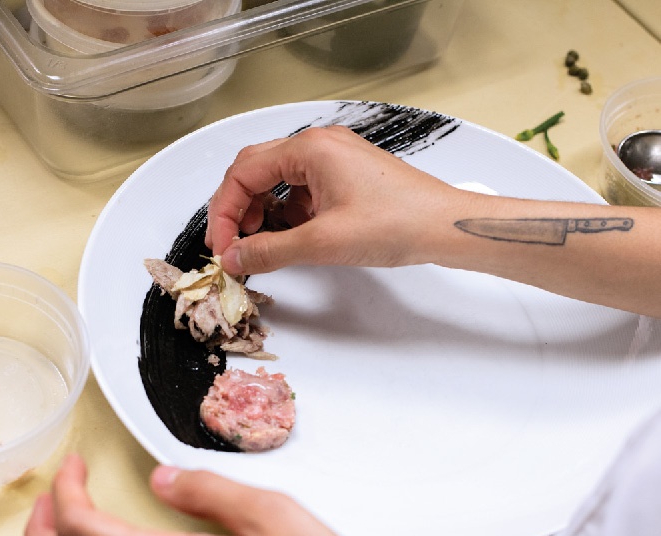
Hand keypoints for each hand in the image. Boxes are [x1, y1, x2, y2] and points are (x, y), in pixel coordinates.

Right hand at [205, 125, 465, 275]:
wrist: (444, 227)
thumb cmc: (397, 223)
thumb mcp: (323, 242)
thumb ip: (270, 251)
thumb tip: (234, 259)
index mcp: (310, 148)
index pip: (244, 172)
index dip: (225, 212)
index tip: (222, 246)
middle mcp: (320, 145)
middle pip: (257, 170)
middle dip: (239, 209)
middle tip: (232, 245)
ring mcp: (335, 159)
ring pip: (280, 180)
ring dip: (264, 211)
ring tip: (261, 243)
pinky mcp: (347, 177)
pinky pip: (304, 190)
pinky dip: (290, 213)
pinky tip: (293, 235)